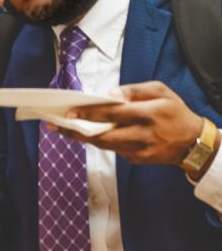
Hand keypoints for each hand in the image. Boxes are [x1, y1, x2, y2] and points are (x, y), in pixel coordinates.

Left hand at [53, 81, 215, 169]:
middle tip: (56, 124)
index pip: (114, 114)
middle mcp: (142, 134)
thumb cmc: (174, 111)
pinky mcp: (137, 160)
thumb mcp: (161, 92)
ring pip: (105, 145)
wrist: (193, 143)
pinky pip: (114, 150)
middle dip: (77, 130)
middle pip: (104, 135)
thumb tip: (110, 94)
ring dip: (82, 138)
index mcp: (148, 113)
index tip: (70, 112)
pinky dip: (100, 141)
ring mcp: (139, 150)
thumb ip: (135, 91)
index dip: (90, 113)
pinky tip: (85, 134)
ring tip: (63, 129)